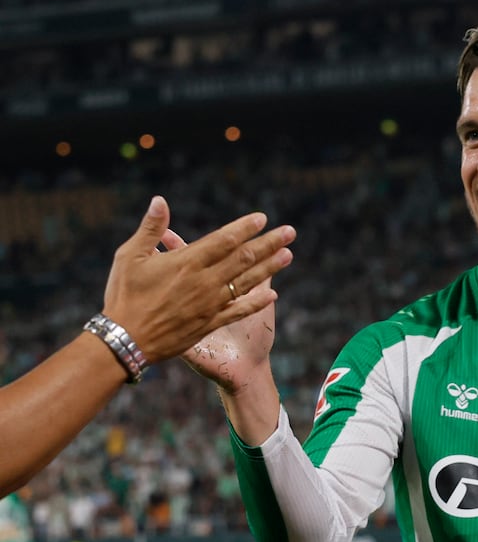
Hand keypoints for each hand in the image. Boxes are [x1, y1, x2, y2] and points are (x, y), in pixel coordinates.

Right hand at [102, 196, 293, 363]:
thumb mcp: (129, 257)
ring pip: (247, 282)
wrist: (125, 341)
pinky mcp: (210, 323)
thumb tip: (160, 200)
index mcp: (186, 262)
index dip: (245, 228)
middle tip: (290, 231)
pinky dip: (257, 301)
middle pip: (244, 258)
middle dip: (269, 243)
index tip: (262, 218)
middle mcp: (204, 282)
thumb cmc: (123, 296)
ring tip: (288, 255)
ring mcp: (210, 304)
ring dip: (270, 267)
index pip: (224, 240)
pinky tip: (273, 293)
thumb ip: (150, 229)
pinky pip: (240, 310)